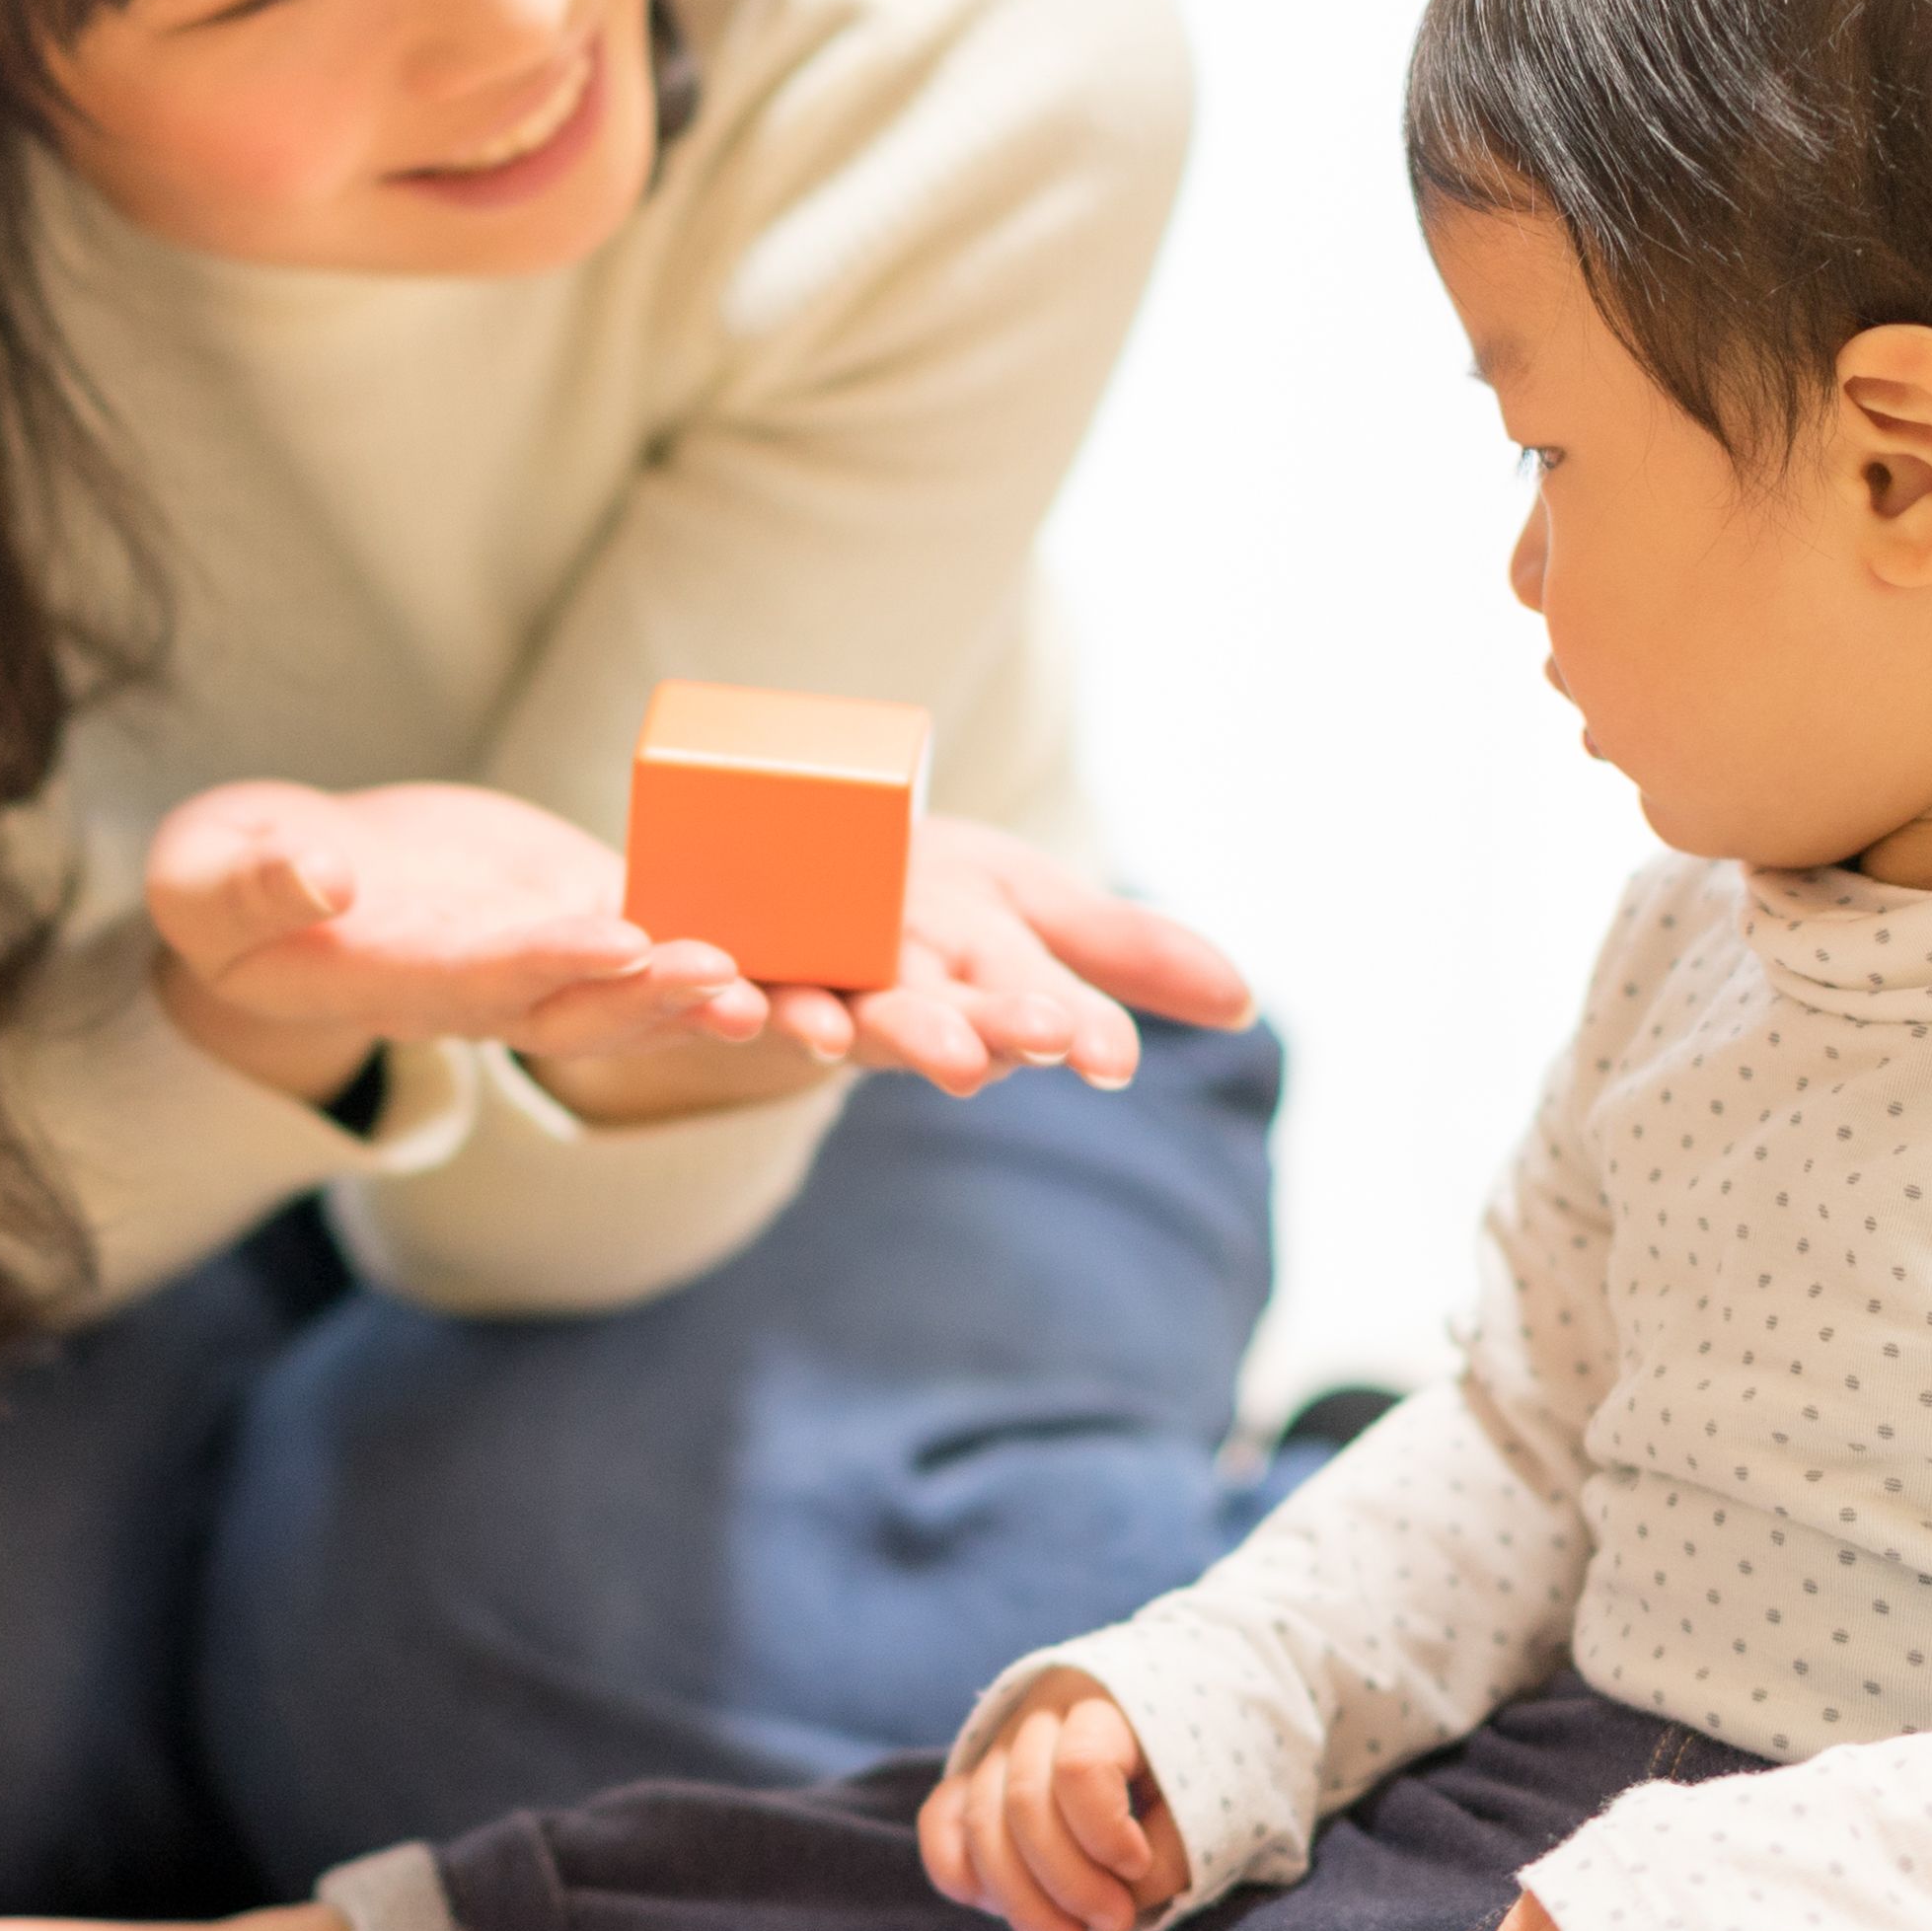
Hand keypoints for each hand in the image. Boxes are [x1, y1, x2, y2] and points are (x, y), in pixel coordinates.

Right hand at [149, 781, 763, 1096]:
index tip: (613, 941)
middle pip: (587, 1008)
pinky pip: (667, 923)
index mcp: (401, 979)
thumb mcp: (208, 875)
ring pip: (647, 984)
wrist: (287, 889)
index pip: (484, 979)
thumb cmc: (228, 884)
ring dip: (722, 993)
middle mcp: (486, 985)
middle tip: (734, 980)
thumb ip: (256, 881)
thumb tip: (319, 877)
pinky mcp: (580, 909)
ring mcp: (542, 954)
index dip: (549, 963)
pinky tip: (811, 925)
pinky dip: (738, 932)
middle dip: (661, 1000)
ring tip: (797, 990)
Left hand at [734, 818, 1254, 1098]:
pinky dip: (692, 981)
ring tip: (827, 1029)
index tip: (1100, 1056)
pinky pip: (687, 985)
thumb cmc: (920, 902)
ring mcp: (785, 989)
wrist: (764, 873)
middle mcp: (876, 998)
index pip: (1021, 1012)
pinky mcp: (692, 971)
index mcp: (964, 985)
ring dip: (818, 1024)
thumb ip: (1122, 952)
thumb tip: (1244, 1001)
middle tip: (979, 1051)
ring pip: (804, 1016)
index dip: (1058, 1031)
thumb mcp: (1027, 907)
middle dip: (945, 1036)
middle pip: (916, 1023)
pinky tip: (705, 973)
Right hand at [915, 1669, 1187, 1930]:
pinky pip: (940, 1826)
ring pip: (978, 1825)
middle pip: (1023, 1804)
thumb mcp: (1202, 1807)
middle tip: (1114, 1927)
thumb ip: (1170, 1855)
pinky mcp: (970, 1782)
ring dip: (1020, 1904)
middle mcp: (1038, 1720)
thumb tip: (1117, 1902)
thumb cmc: (1186, 1777)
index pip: (1079, 1766)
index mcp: (1102, 1707)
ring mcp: (997, 1750)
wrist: (1160, 1735)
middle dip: (1067, 1884)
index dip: (1104, 1832)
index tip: (1137, 1865)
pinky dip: (958, 1874)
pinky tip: (995, 1909)